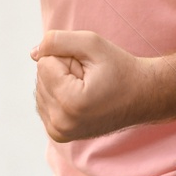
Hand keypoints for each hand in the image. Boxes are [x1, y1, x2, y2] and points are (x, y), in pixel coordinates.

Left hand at [30, 31, 162, 142]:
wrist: (143, 97)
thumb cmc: (120, 68)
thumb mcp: (91, 43)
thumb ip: (56, 41)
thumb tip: (33, 53)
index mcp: (69, 103)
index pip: (43, 63)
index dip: (67, 58)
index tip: (90, 71)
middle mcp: (61, 124)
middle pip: (41, 77)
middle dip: (62, 71)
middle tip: (91, 80)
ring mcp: (58, 132)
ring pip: (40, 88)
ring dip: (60, 82)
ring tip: (88, 89)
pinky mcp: (58, 134)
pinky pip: (43, 100)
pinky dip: (58, 94)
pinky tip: (81, 99)